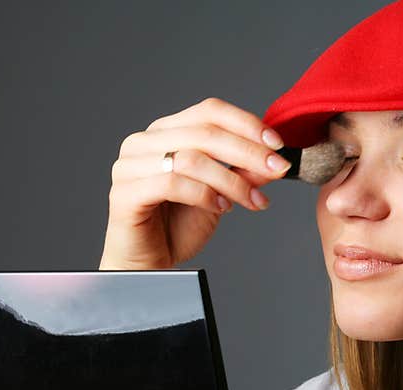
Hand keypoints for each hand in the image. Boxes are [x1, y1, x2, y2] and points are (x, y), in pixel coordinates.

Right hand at [100, 96, 292, 269]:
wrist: (150, 265)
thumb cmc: (177, 228)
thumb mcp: (220, 196)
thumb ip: (242, 175)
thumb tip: (274, 160)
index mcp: (166, 132)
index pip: (210, 111)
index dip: (247, 124)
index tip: (277, 144)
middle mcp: (144, 142)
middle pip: (204, 133)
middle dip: (248, 152)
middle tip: (277, 169)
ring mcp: (130, 166)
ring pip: (191, 158)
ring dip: (231, 180)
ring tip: (251, 200)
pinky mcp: (125, 193)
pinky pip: (172, 184)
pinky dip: (204, 194)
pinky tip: (221, 208)